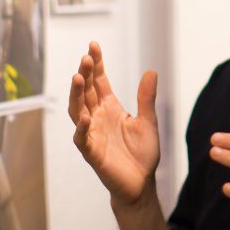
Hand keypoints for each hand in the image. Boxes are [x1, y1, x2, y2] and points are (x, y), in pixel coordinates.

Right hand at [69, 42, 160, 207]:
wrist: (141, 183)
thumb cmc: (142, 154)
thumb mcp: (148, 122)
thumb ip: (146, 98)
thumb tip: (151, 71)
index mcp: (110, 108)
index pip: (99, 82)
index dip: (96, 64)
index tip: (93, 46)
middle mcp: (97, 117)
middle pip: (87, 91)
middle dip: (85, 73)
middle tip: (86, 57)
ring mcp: (92, 134)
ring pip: (78, 110)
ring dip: (77, 95)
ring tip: (78, 77)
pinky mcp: (92, 153)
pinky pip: (82, 139)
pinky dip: (81, 128)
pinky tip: (84, 117)